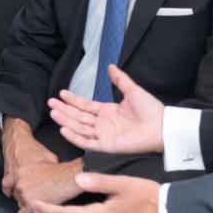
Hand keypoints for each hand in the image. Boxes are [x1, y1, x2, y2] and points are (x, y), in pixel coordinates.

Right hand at [0, 116, 58, 196]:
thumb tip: (60, 179)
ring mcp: (12, 177)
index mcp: (34, 177)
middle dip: (31, 202)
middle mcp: (21, 179)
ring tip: (27, 199)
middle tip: (37, 203)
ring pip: (16, 194)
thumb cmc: (34, 148)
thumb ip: (53, 169)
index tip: (43, 207)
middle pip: (25, 198)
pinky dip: (8, 191)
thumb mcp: (50, 157)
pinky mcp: (7, 174)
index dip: (40, 204)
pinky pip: (5, 186)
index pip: (36, 197)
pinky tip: (10, 193)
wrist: (17, 139)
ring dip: (21, 197)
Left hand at [10, 158, 84, 212]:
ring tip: (37, 203)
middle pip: (16, 195)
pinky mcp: (31, 205)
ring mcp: (24, 195)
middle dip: (23, 196)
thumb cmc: (57, 170)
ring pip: (21, 204)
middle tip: (34, 196)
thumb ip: (30, 168)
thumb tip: (31, 172)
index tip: (10, 193)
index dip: (9, 189)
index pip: (6, 183)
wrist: (67, 178)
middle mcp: (19, 183)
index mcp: (19, 172)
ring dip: (27, 205)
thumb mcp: (39, 163)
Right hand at [48, 66, 164, 155]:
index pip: (85, 106)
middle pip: (78, 117)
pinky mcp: (107, 145)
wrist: (161, 126)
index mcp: (108, 112)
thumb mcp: (133, 91)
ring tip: (53, 112)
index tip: (61, 94)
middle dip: (64, 110)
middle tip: (50, 103)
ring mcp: (104, 135)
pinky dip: (74, 137)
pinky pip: (87, 142)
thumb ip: (120, 80)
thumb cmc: (151, 110)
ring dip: (65, 120)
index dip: (73, 100)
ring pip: (79, 128)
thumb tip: (110, 66)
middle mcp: (103, 124)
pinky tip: (64, 129)